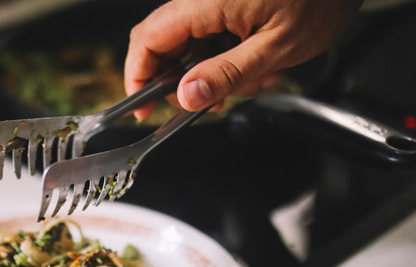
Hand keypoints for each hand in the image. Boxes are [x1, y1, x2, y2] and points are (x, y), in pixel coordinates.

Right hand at [124, 0, 362, 119]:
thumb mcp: (277, 48)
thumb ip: (226, 74)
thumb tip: (186, 97)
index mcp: (208, 0)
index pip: (148, 39)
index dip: (138, 76)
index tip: (142, 108)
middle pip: (164, 43)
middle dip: (182, 81)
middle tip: (206, 105)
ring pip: (191, 43)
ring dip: (213, 72)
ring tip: (254, 81)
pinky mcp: (230, 1)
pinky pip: (213, 33)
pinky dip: (228, 56)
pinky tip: (260, 66)